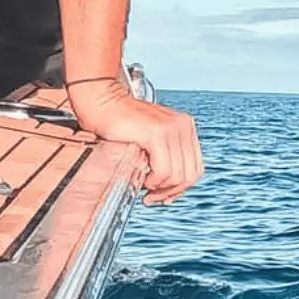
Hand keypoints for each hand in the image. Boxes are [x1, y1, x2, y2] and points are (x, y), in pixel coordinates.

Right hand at [69, 78, 203, 204]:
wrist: (102, 101)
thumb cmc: (120, 121)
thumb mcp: (150, 137)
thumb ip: (164, 156)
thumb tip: (170, 188)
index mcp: (185, 126)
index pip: (195, 167)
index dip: (181, 187)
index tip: (164, 195)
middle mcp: (183, 126)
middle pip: (190, 174)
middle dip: (171, 191)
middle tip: (152, 197)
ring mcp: (172, 129)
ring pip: (178, 175)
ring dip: (160, 187)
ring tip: (144, 185)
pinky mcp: (157, 134)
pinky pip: (164, 170)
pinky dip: (154, 180)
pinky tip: (142, 177)